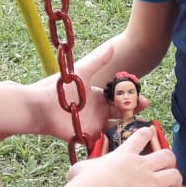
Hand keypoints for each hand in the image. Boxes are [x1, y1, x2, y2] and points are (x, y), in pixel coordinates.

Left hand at [26, 45, 148, 146]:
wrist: (42, 107)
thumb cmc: (61, 88)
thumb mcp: (82, 72)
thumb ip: (97, 61)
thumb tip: (111, 47)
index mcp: (98, 96)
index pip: (119, 97)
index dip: (131, 97)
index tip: (143, 97)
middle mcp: (98, 111)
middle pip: (121, 112)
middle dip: (134, 110)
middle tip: (144, 107)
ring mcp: (94, 124)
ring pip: (116, 126)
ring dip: (127, 125)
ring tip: (139, 124)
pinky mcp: (89, 136)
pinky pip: (105, 139)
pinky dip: (115, 139)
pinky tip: (127, 137)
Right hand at [69, 125, 181, 186]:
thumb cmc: (88, 180)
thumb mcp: (79, 169)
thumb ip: (80, 170)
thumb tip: (73, 175)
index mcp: (125, 156)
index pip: (139, 138)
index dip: (146, 134)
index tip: (150, 131)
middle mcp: (142, 166)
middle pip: (165, 155)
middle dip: (169, 158)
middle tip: (168, 163)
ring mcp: (151, 183)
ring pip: (173, 175)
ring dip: (177, 179)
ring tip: (177, 184)